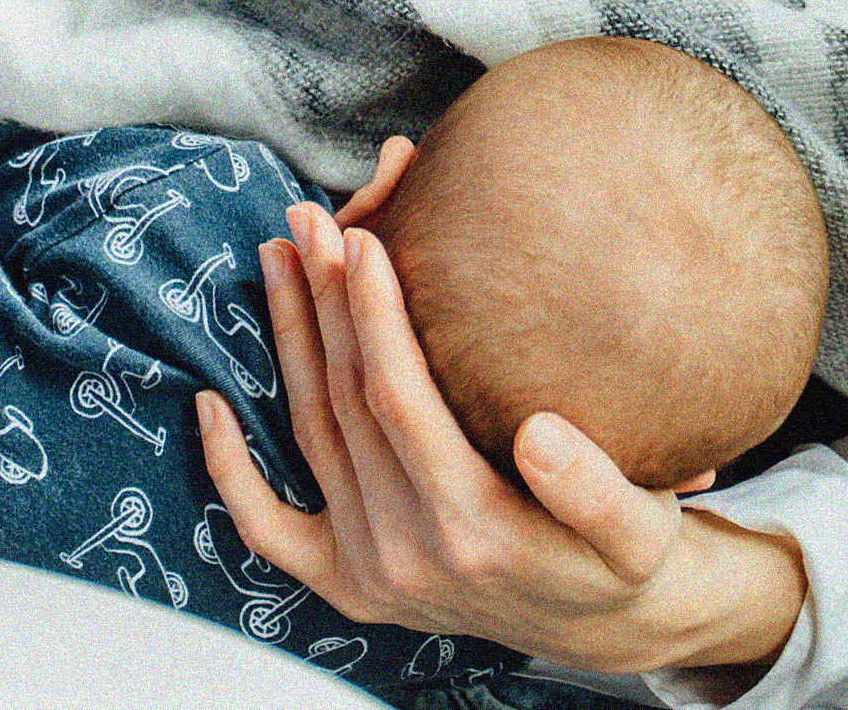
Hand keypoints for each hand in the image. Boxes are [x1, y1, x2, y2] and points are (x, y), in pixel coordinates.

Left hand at [192, 177, 808, 680]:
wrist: (604, 628)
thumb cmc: (624, 554)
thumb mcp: (639, 529)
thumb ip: (593, 489)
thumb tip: (540, 434)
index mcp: (474, 528)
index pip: (398, 400)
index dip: (372, 317)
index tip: (360, 240)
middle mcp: (407, 552)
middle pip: (344, 403)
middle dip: (323, 303)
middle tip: (307, 219)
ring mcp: (368, 571)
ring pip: (309, 433)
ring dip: (287, 341)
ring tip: (279, 255)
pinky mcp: (345, 584)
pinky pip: (267, 527)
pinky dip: (229, 468)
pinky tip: (208, 402)